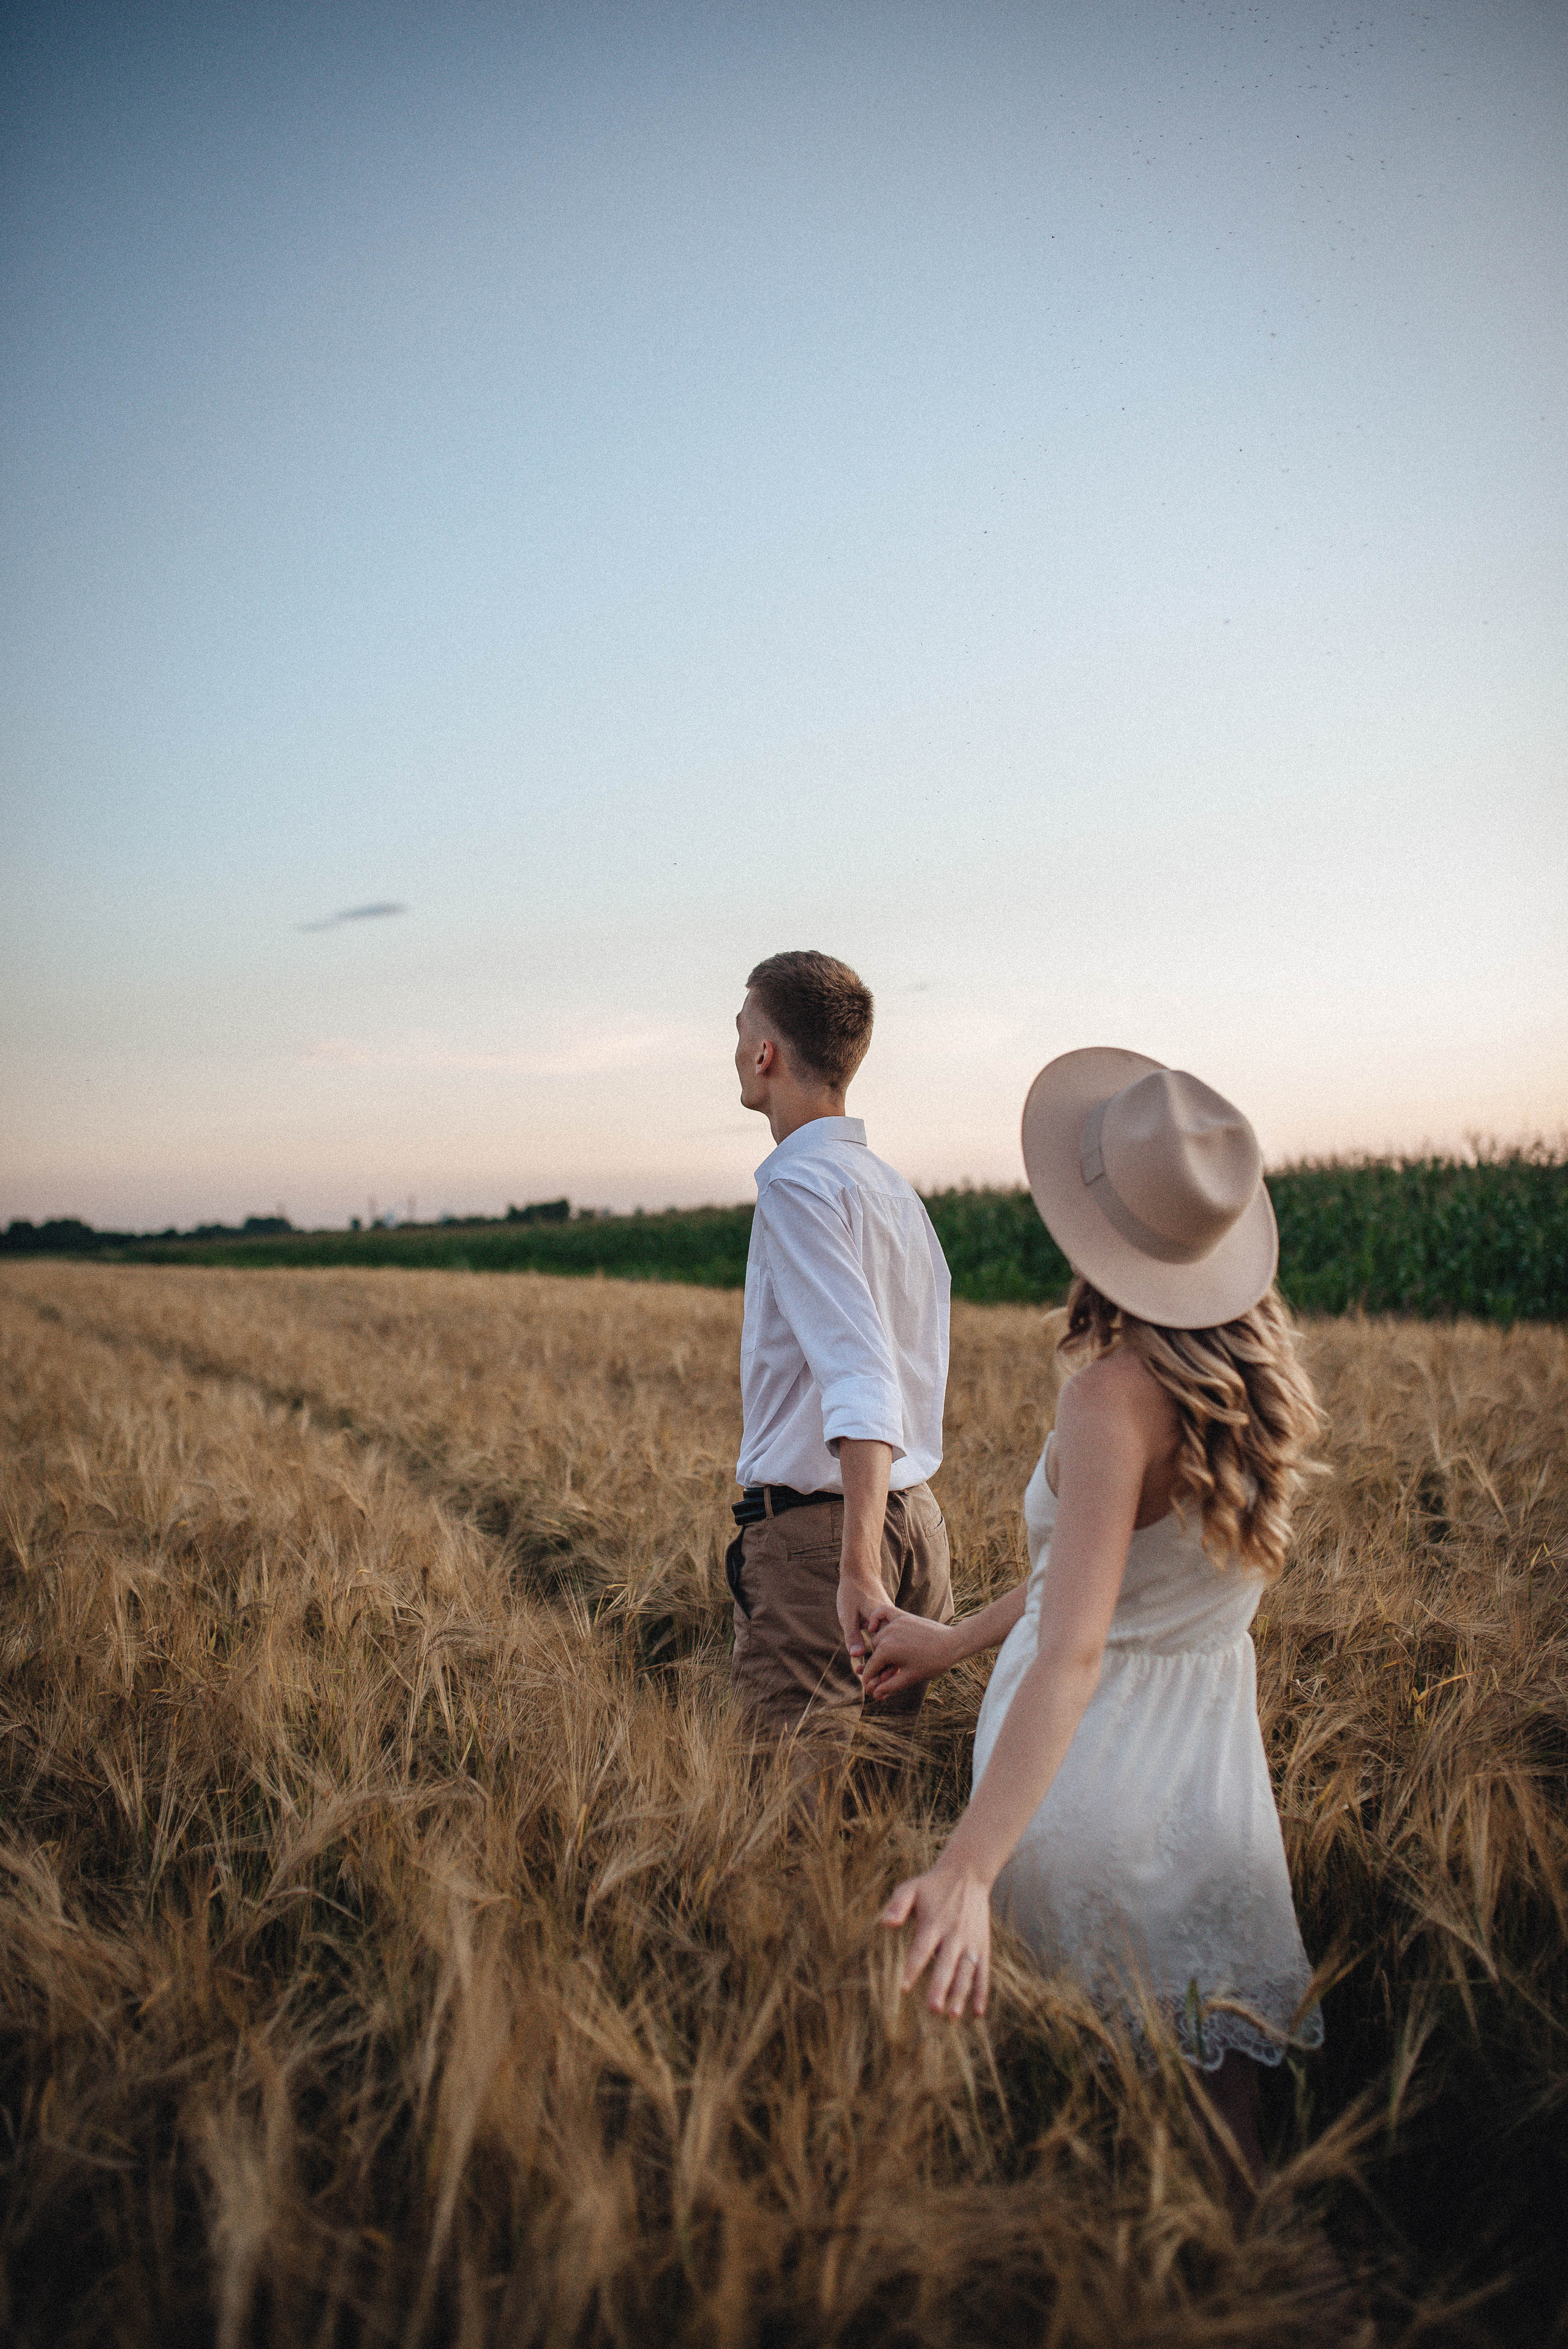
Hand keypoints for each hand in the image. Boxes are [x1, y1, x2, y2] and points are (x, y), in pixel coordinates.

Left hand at [837, 1567, 889, 1677]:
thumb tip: (857, 1656)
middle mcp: (892, 1623)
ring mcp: (893, 1623)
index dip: (881, 1671)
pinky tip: (880, 1667)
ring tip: (880, 1684)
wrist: (859, 1572)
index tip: (874, 1687)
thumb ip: (852, 1635)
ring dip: (886, 1664)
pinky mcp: (890, 1623)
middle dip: (885, 1672)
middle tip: (877, 1692)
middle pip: (892, 1653)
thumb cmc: (851, 1592)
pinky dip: (885, 1654)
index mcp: (884, 1621)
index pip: (886, 1651)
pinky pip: (890, 1642)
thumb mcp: (848, 1614)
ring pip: (892, 1648)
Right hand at [861, 1605, 957, 1701]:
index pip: (870, 1668)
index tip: (870, 1689)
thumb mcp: (909, 1678)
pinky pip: (882, 1612)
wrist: (952, 1644)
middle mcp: (887, 1634)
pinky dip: (876, 1618)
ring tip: (892, 1660)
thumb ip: (889, 1686)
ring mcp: (894, 1623)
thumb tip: (873, 1694)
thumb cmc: (932, 1663)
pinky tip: (873, 1627)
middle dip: (879, 1665)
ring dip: (880, 1648)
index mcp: (886, 1650)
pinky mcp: (902, 1616)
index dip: (869, 1680)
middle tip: (888, 1675)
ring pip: (878, 1637)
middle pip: (874, 1653)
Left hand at [880, 1856, 991, 2016]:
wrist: (968, 1874)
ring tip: (953, 2015)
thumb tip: (885, 1924)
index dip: (913, 1968)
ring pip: (966, 1972)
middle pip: (946, 1965)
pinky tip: (977, 2013)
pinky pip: (983, 1972)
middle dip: (940, 1987)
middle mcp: (954, 1935)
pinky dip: (981, 1992)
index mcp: (934, 1923)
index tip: (903, 1988)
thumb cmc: (933, 1886)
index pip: (922, 1949)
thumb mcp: (911, 1888)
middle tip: (933, 2008)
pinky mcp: (982, 1947)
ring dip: (960, 1994)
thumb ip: (897, 1905)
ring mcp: (970, 1942)